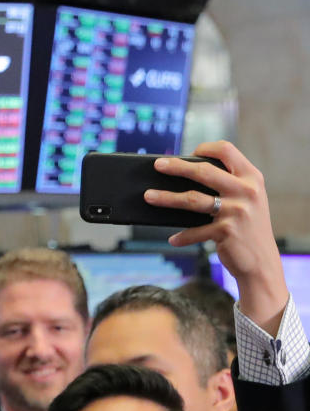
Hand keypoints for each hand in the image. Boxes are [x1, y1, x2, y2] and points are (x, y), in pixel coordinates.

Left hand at [145, 141, 287, 325]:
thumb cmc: (248, 227)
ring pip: (193, 199)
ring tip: (148, 196)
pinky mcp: (227, 231)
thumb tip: (185, 174)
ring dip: (166, 198)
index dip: (205, 148)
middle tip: (157, 165)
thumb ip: (228, 184)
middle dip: (177, 167)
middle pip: (203, 171)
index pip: (227, 150)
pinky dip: (182, 236)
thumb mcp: (248, 200)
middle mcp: (246, 191)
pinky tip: (173, 239)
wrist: (263, 262)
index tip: (188, 152)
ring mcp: (237, 211)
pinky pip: (195, 231)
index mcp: (252, 178)